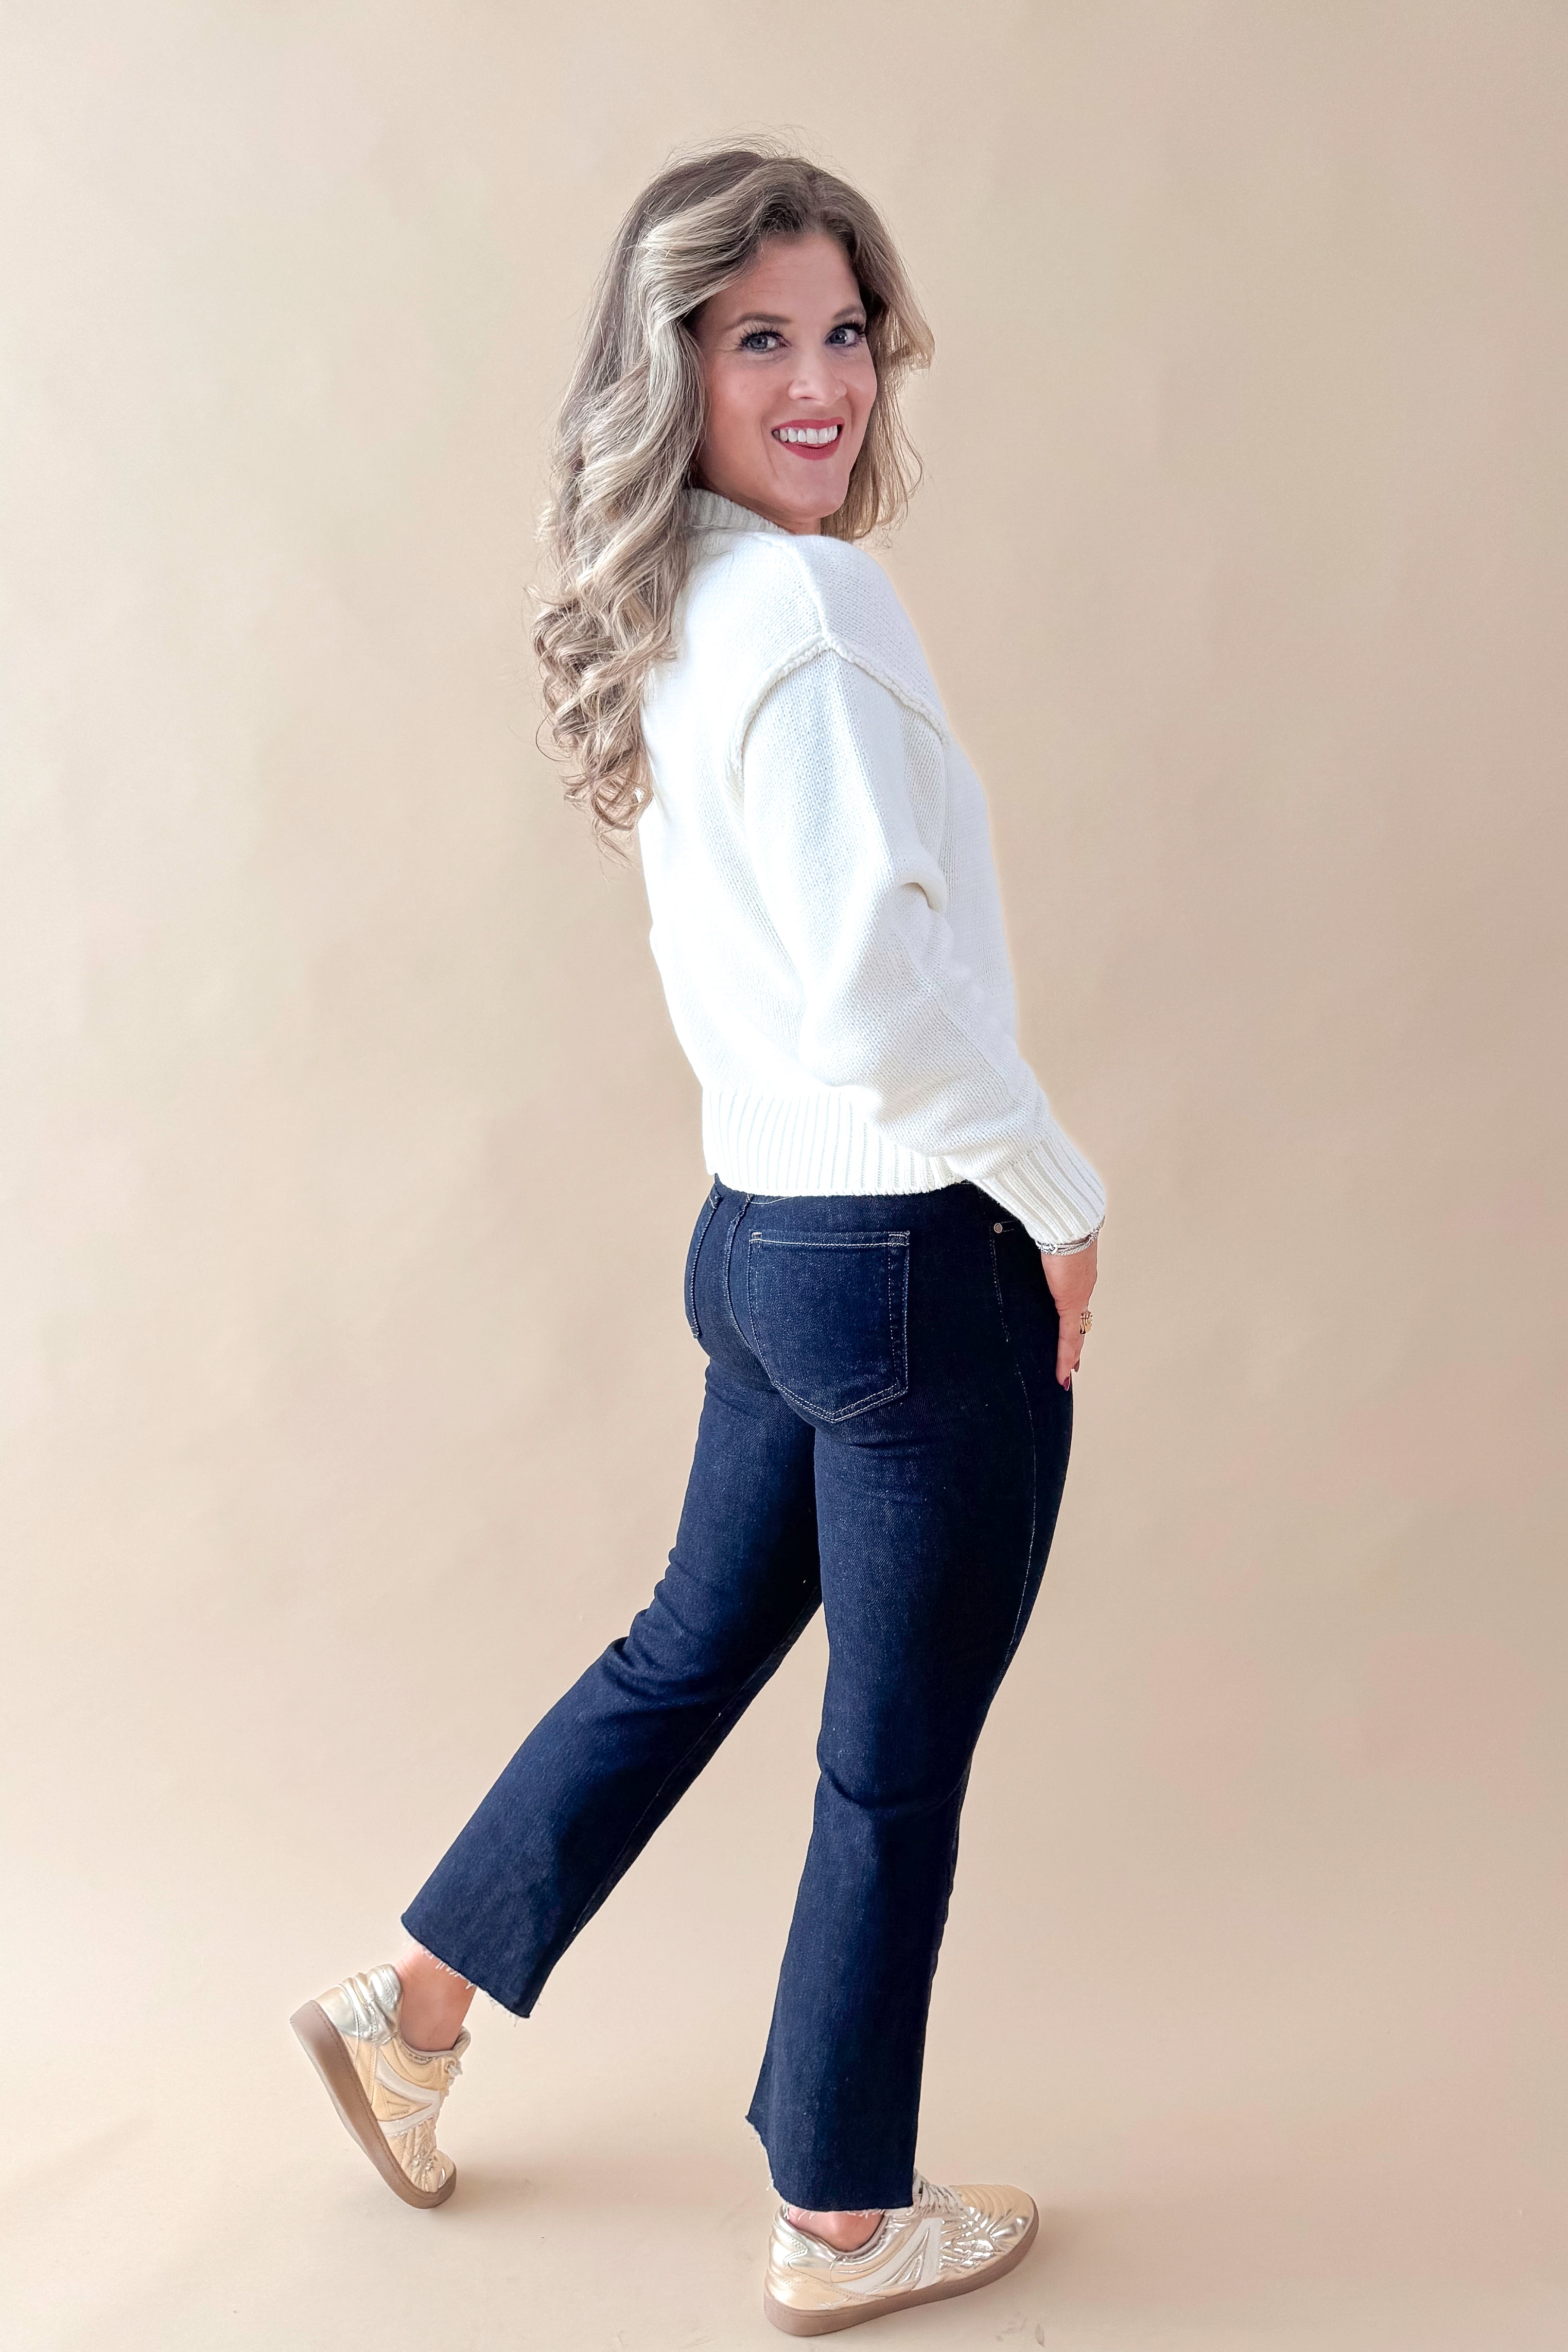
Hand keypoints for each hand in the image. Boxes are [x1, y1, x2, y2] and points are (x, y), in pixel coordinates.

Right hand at [1040, 1235, 1097, 1389]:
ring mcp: (1079, 1297)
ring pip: (1076, 1333)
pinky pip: (1069, 1337)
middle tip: (1073, 1363)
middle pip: (1080, 1322)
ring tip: (1067, 1372)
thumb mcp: (1047, 1240)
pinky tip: (1063, 1373)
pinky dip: (1066, 1357)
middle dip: (1075, 1344)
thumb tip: (1031, 1240)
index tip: (1073, 1334)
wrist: (1068, 1223)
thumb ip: (1042, 1247)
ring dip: (1071, 1354)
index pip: (1077, 1301)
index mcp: (1078, 1271)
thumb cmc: (1057, 1223)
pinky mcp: (1071, 1303)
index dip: (1074, 1320)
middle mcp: (1083, 1286)